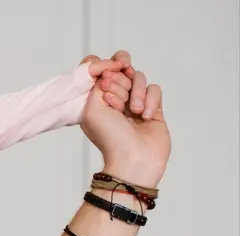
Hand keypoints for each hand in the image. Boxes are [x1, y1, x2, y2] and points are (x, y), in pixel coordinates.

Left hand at [80, 57, 168, 188]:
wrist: (133, 158)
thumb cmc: (109, 137)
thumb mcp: (92, 107)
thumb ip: (97, 82)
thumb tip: (109, 65)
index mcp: (94, 98)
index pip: (100, 68)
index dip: (105, 66)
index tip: (106, 77)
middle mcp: (113, 98)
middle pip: (121, 69)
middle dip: (121, 82)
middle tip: (118, 102)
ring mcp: (134, 102)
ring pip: (139, 77)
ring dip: (136, 92)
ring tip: (134, 111)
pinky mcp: (153, 107)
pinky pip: (155, 89)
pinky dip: (150, 100)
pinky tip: (145, 116)